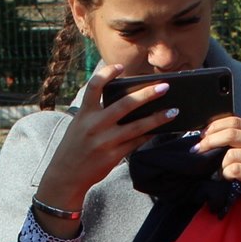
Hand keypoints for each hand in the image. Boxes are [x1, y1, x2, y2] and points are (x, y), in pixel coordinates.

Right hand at [31, 65, 180, 235]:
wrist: (66, 175)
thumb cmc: (75, 146)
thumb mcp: (80, 124)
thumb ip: (97, 112)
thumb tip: (128, 101)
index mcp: (84, 113)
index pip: (94, 86)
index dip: (107, 73)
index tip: (121, 66)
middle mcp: (95, 125)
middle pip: (125, 104)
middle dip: (147, 94)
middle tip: (165, 86)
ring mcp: (105, 141)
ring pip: (137, 126)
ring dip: (157, 118)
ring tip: (173, 110)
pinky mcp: (113, 156)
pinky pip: (136, 142)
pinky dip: (149, 134)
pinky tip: (160, 129)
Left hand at [194, 114, 240, 188]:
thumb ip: (232, 139)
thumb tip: (206, 134)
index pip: (234, 121)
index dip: (216, 126)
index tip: (203, 135)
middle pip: (231, 134)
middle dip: (210, 141)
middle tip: (199, 150)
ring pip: (231, 154)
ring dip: (220, 163)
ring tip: (221, 169)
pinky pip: (235, 170)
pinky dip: (226, 174)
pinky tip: (227, 177)